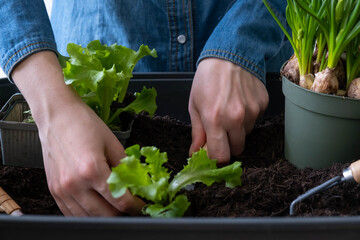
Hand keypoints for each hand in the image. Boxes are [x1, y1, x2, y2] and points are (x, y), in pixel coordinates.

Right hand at [12, 51, 143, 215]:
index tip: (142, 206)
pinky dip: (87, 215)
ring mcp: (62, 190)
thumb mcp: (112, 143)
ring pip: (88, 218)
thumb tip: (137, 184)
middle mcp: (75, 184)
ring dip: (105, 216)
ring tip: (115, 207)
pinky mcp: (54, 191)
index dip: (136, 207)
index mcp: (92, 170)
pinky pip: (72, 213)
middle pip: (105, 215)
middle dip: (123, 214)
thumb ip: (125, 167)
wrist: (56, 116)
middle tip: (132, 207)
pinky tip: (97, 207)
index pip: (120, 201)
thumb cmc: (83, 124)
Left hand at [188, 58, 268, 163]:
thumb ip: (197, 132)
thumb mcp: (195, 104)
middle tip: (220, 130)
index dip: (217, 157)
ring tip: (230, 110)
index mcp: (215, 120)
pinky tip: (240, 101)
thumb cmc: (208, 79)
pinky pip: (256, 120)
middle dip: (228, 144)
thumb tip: (195, 154)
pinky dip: (248, 116)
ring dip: (238, 129)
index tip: (213, 152)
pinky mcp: (263, 104)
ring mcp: (252, 111)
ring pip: (247, 134)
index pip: (221, 156)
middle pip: (237, 149)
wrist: (230, 53)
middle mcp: (236, 118)